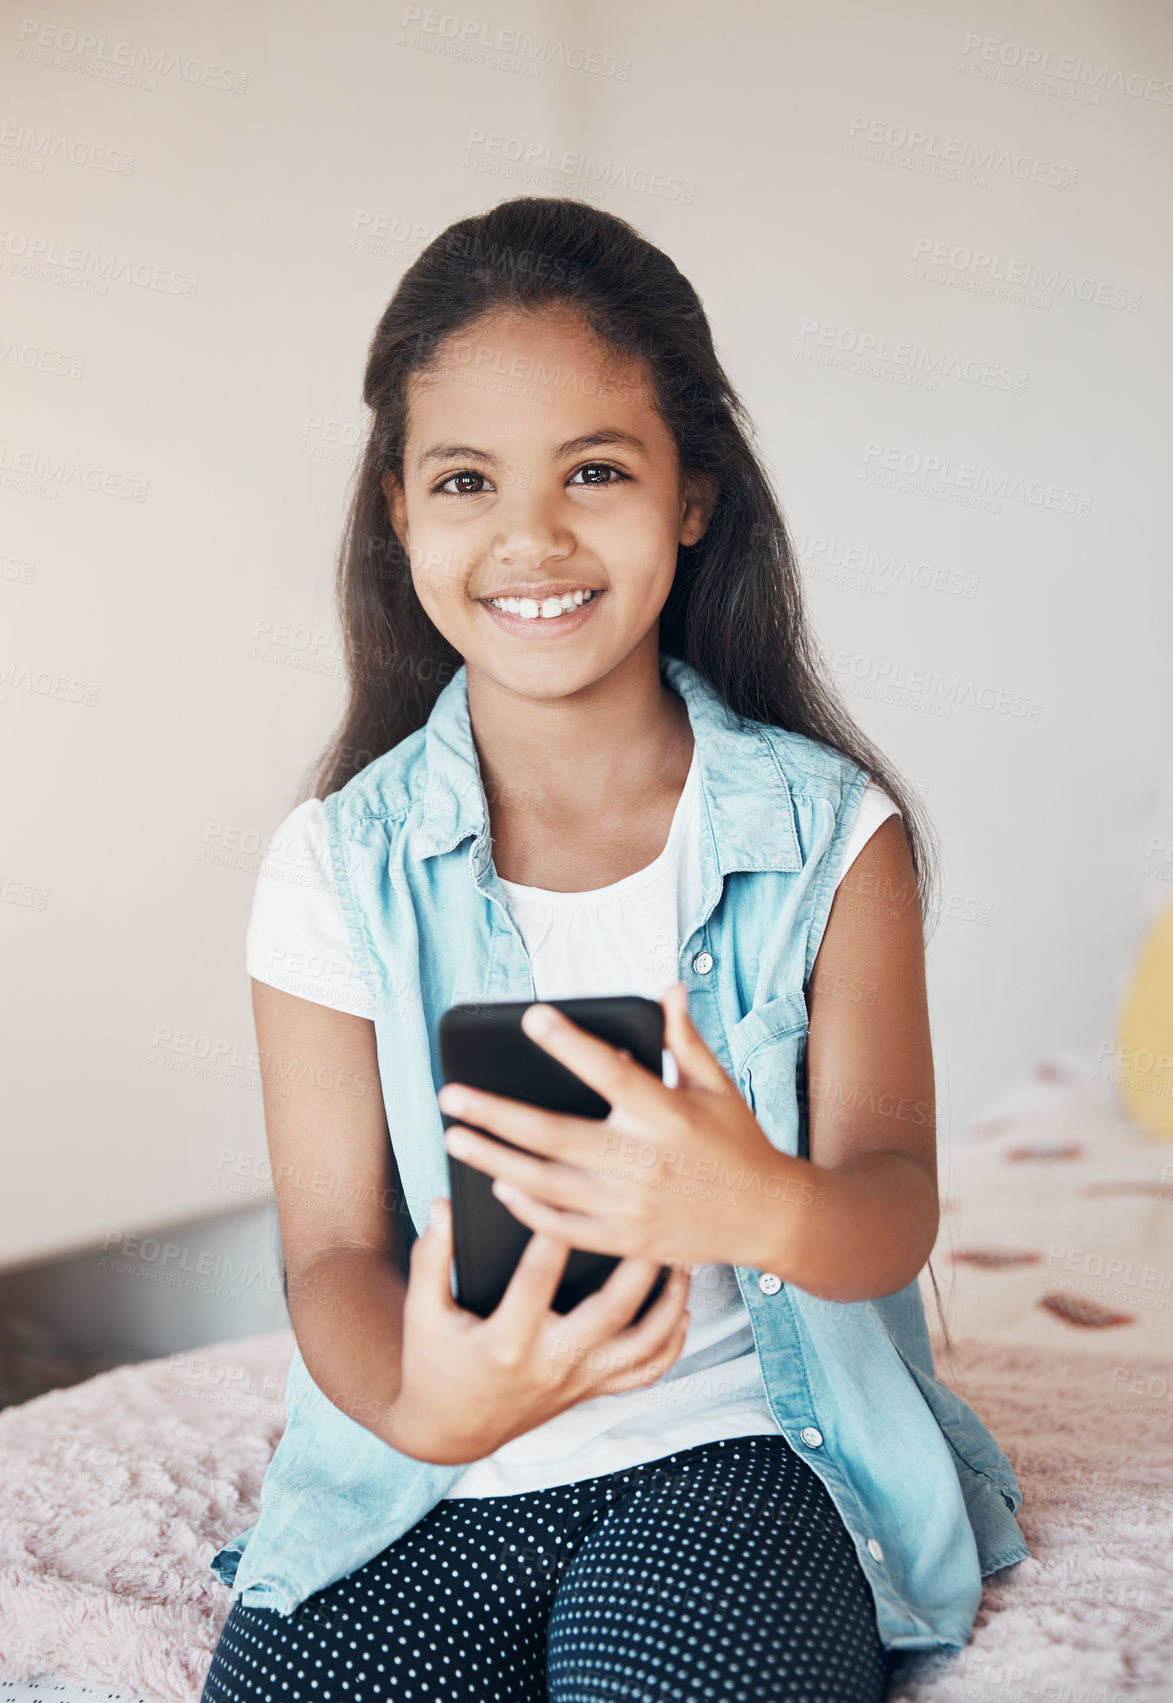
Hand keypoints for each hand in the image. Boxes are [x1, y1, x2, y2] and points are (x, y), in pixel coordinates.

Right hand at [387, 1196, 692, 1464]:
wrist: (448, 1433)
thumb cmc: (433, 1364)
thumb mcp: (422, 1313)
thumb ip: (432, 1256)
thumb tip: (443, 1203)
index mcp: (507, 1341)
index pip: (537, 1279)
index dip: (553, 1231)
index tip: (568, 1188)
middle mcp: (550, 1364)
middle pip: (612, 1312)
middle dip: (640, 1266)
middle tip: (655, 1219)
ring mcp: (576, 1381)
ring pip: (643, 1346)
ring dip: (670, 1305)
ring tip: (683, 1261)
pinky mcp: (590, 1391)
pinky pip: (644, 1375)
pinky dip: (671, 1346)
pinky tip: (684, 1313)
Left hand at [437, 982, 814, 1271]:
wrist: (768, 1216)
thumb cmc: (738, 1142)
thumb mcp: (716, 1085)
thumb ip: (684, 1039)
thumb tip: (667, 988)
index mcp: (666, 1114)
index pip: (609, 1071)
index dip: (569, 1043)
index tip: (530, 1018)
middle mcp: (644, 1161)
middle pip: (554, 1136)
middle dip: (495, 1116)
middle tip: (451, 1097)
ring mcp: (632, 1207)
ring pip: (547, 1184)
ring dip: (495, 1161)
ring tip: (455, 1140)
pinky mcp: (628, 1241)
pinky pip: (565, 1228)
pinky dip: (529, 1209)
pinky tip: (499, 1187)